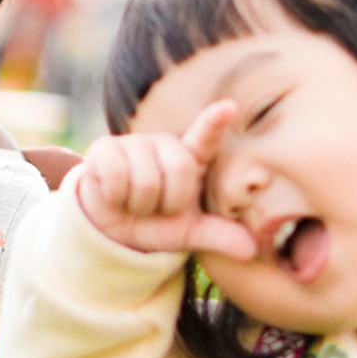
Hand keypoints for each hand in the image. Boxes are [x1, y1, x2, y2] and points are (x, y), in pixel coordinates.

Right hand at [74, 102, 257, 260]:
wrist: (111, 228)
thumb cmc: (156, 222)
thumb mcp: (188, 233)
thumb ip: (218, 236)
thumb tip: (250, 250)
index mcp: (189, 159)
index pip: (206, 137)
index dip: (214, 122)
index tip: (228, 108)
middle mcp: (164, 144)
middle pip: (179, 169)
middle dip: (168, 201)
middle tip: (157, 207)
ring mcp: (133, 143)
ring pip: (146, 179)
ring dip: (140, 204)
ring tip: (134, 202)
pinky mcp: (105, 149)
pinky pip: (117, 176)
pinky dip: (117, 198)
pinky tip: (114, 196)